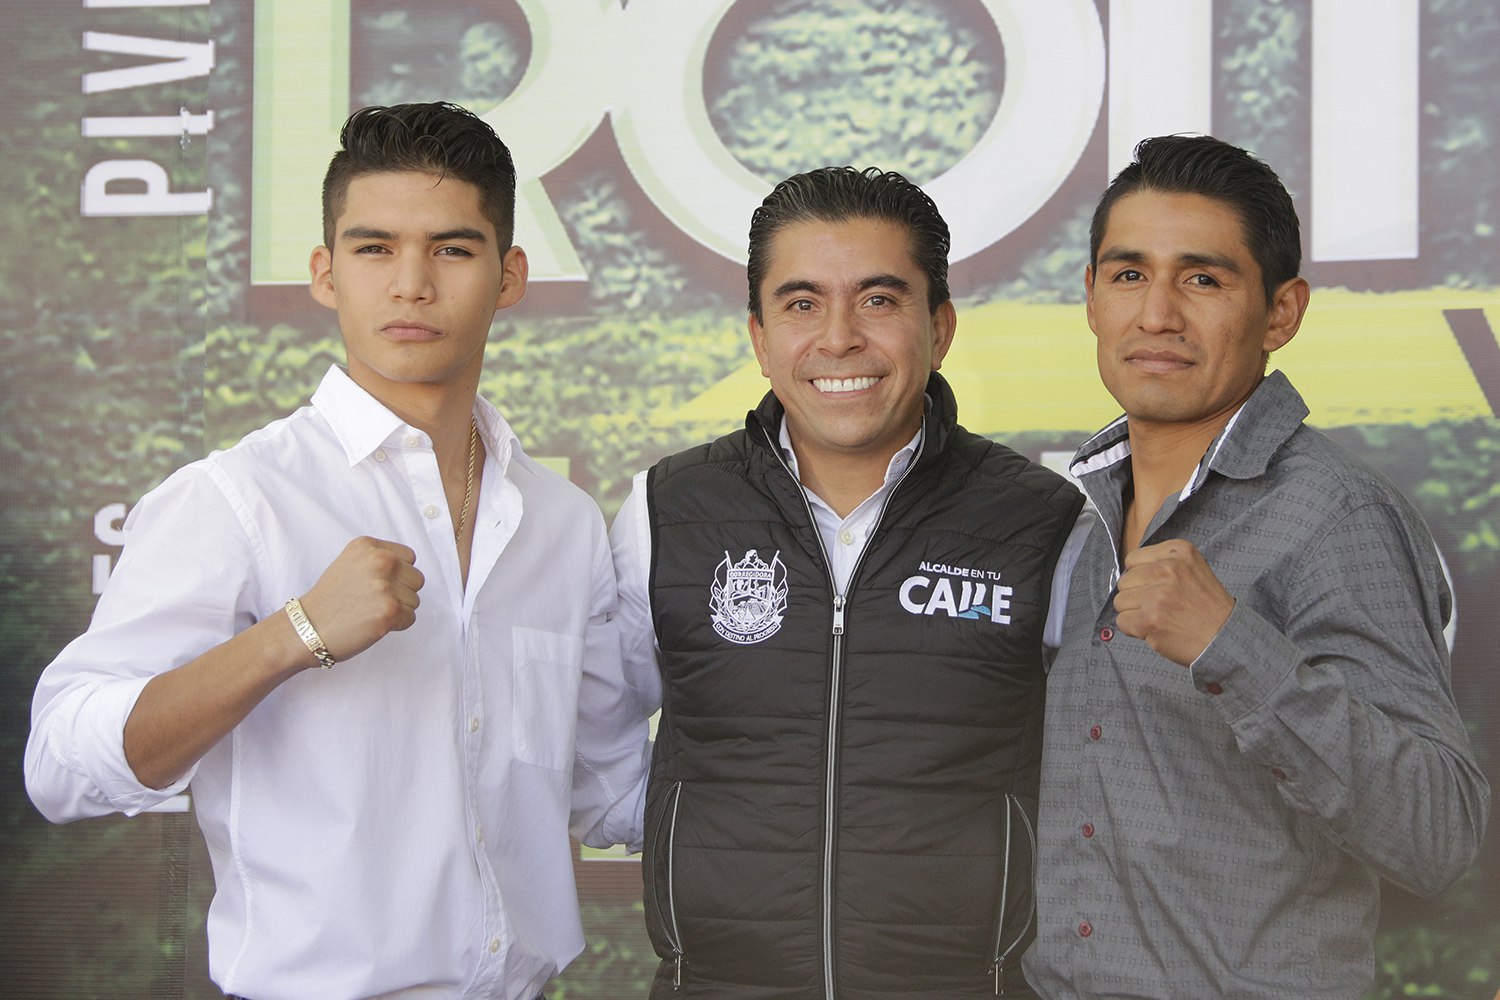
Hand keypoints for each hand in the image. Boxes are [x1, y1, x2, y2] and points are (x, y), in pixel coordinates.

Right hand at [295, 537, 423, 662]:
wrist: (306, 627)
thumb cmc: (329, 601)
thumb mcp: (350, 564)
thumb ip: (378, 560)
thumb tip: (408, 568)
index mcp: (368, 546)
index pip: (409, 557)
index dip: (398, 575)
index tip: (379, 585)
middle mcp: (379, 561)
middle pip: (417, 579)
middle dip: (401, 593)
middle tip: (373, 602)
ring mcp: (384, 585)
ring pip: (415, 600)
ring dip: (398, 610)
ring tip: (369, 612)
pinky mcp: (389, 610)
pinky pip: (410, 618)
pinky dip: (395, 625)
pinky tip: (372, 623)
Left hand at [1113, 539, 1234, 666]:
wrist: (1225, 637)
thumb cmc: (1206, 607)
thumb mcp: (1192, 569)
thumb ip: (1161, 564)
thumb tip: (1126, 573)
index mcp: (1178, 551)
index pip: (1132, 559)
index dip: (1140, 578)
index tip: (1158, 588)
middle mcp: (1168, 568)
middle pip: (1124, 580)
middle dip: (1136, 596)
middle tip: (1160, 607)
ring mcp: (1158, 594)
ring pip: (1120, 601)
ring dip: (1134, 613)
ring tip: (1160, 618)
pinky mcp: (1150, 618)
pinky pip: (1122, 621)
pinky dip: (1134, 630)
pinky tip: (1156, 629)